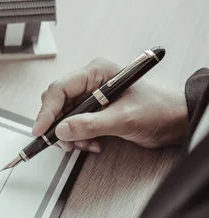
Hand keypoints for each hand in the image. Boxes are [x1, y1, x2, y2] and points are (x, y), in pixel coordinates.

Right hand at [32, 58, 188, 152]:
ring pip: (64, 116)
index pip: (60, 89)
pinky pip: (75, 124)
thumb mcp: (123, 119)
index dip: (47, 111)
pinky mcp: (94, 109)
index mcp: (96, 72)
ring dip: (70, 134)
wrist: (175, 121)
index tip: (41, 130)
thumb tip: (61, 130)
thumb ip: (90, 124)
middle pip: (57, 102)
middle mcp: (91, 81)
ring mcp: (91, 95)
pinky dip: (79, 137)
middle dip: (59, 125)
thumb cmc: (158, 110)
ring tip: (85, 145)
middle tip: (64, 143)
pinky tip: (93, 143)